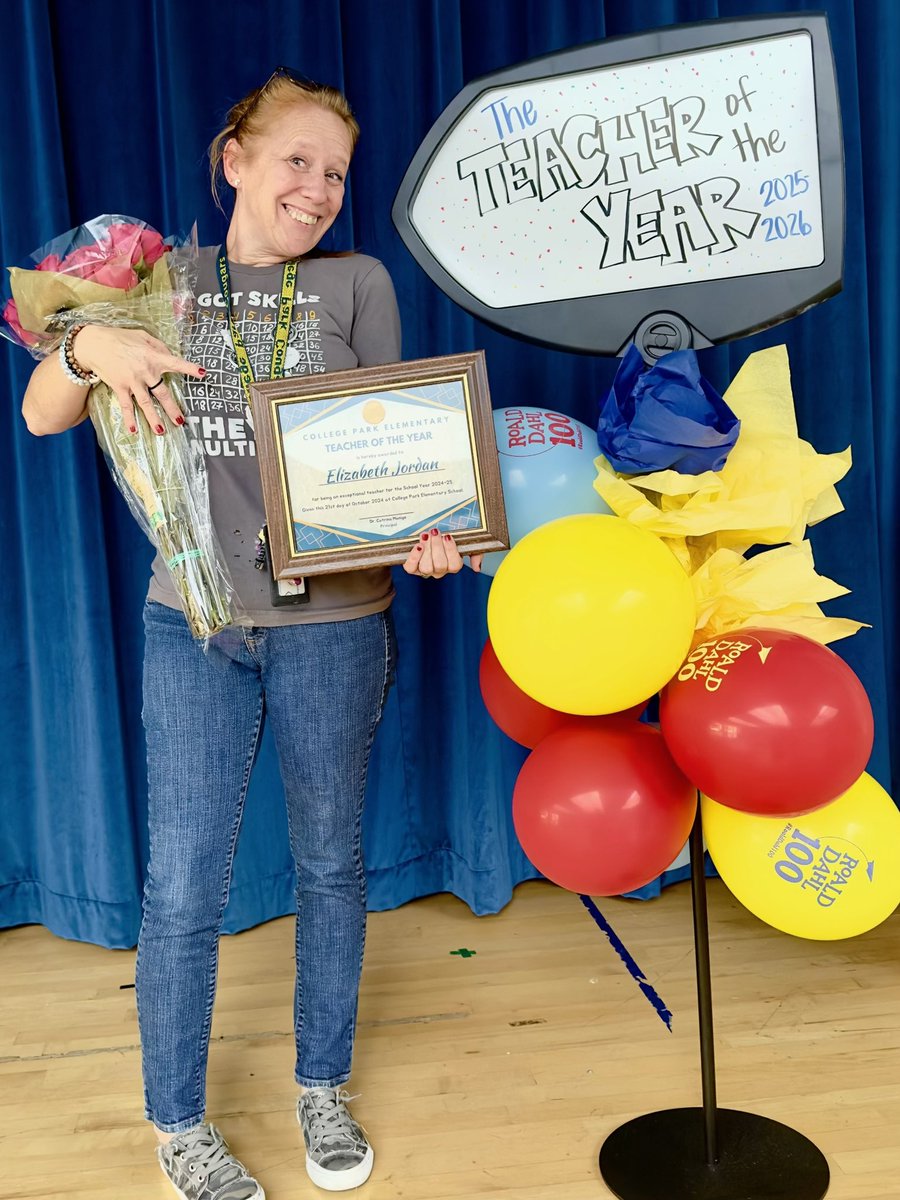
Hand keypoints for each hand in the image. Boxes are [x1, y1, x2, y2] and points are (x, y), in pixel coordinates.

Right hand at [73, 325, 204, 433]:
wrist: (94, 344)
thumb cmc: (120, 338)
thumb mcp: (142, 336)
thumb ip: (159, 346)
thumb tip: (170, 356)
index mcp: (153, 356)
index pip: (175, 362)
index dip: (189, 368)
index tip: (203, 373)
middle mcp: (145, 371)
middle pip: (162, 393)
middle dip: (172, 408)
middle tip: (181, 421)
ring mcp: (132, 381)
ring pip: (146, 403)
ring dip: (153, 419)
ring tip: (161, 432)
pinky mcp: (120, 387)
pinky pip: (126, 405)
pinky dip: (129, 418)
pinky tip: (133, 430)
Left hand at [402, 529, 482, 577]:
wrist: (431, 532)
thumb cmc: (450, 536)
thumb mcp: (466, 542)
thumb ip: (476, 553)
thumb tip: (477, 568)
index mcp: (452, 565)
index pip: (455, 565)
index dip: (451, 551)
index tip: (448, 536)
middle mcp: (439, 570)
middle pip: (440, 566)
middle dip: (437, 547)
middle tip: (435, 532)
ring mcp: (425, 570)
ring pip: (426, 568)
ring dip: (426, 550)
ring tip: (426, 535)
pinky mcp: (412, 567)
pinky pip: (411, 568)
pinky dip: (414, 557)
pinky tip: (418, 546)